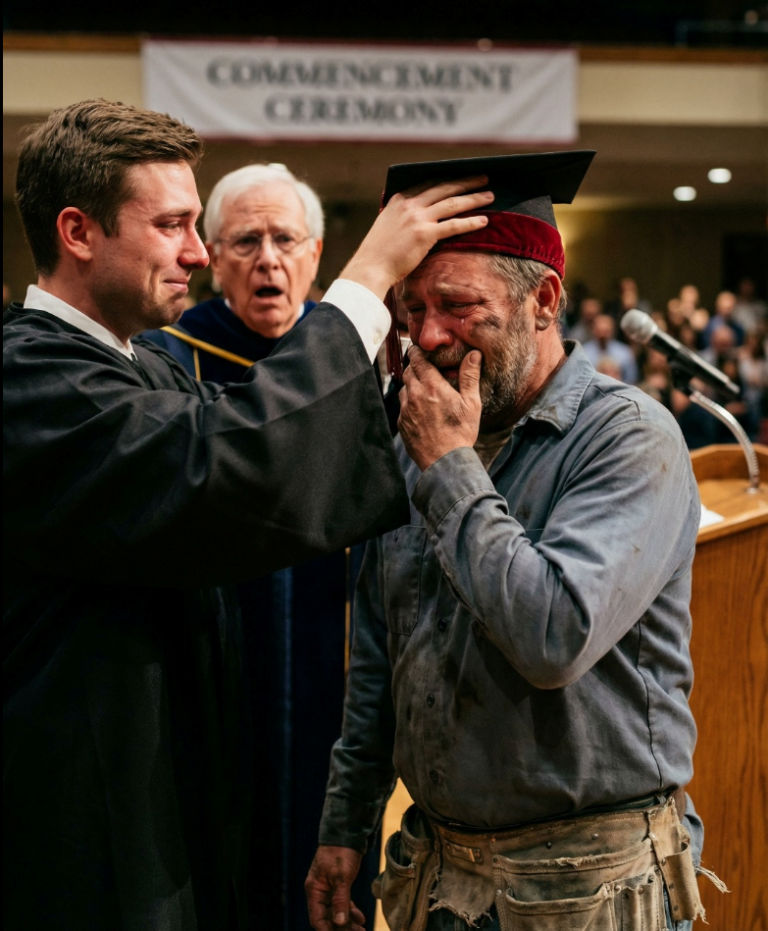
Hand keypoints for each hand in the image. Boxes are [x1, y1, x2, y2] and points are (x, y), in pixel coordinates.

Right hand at [305, 845, 364, 930]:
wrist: (347, 833)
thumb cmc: (341, 852)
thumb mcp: (341, 876)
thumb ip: (340, 900)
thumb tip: (339, 923)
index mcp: (314, 889)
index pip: (317, 918)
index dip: (328, 930)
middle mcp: (319, 891)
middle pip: (327, 918)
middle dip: (341, 928)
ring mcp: (328, 889)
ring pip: (336, 912)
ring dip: (348, 923)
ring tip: (361, 930)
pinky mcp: (338, 885)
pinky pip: (342, 904)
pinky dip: (350, 912)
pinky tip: (361, 919)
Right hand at [339, 177, 492, 298]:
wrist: (370, 268)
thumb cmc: (378, 253)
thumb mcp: (387, 226)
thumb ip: (403, 217)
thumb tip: (419, 218)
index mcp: (399, 200)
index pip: (429, 183)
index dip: (448, 179)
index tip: (462, 176)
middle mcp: (409, 205)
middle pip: (444, 188)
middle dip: (466, 182)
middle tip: (483, 178)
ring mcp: (417, 218)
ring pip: (452, 203)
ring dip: (473, 198)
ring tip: (489, 196)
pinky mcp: (425, 235)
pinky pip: (453, 225)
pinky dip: (470, 222)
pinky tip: (484, 221)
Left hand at [398, 347, 482, 470]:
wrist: (444, 461)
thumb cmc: (460, 432)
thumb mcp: (471, 403)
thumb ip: (470, 376)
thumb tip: (474, 354)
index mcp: (432, 387)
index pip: (418, 360)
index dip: (417, 352)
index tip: (418, 349)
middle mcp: (415, 395)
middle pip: (408, 372)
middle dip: (414, 367)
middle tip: (423, 367)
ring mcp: (406, 410)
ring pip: (404, 388)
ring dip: (411, 385)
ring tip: (423, 389)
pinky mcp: (402, 424)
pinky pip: (402, 407)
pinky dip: (409, 403)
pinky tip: (420, 409)